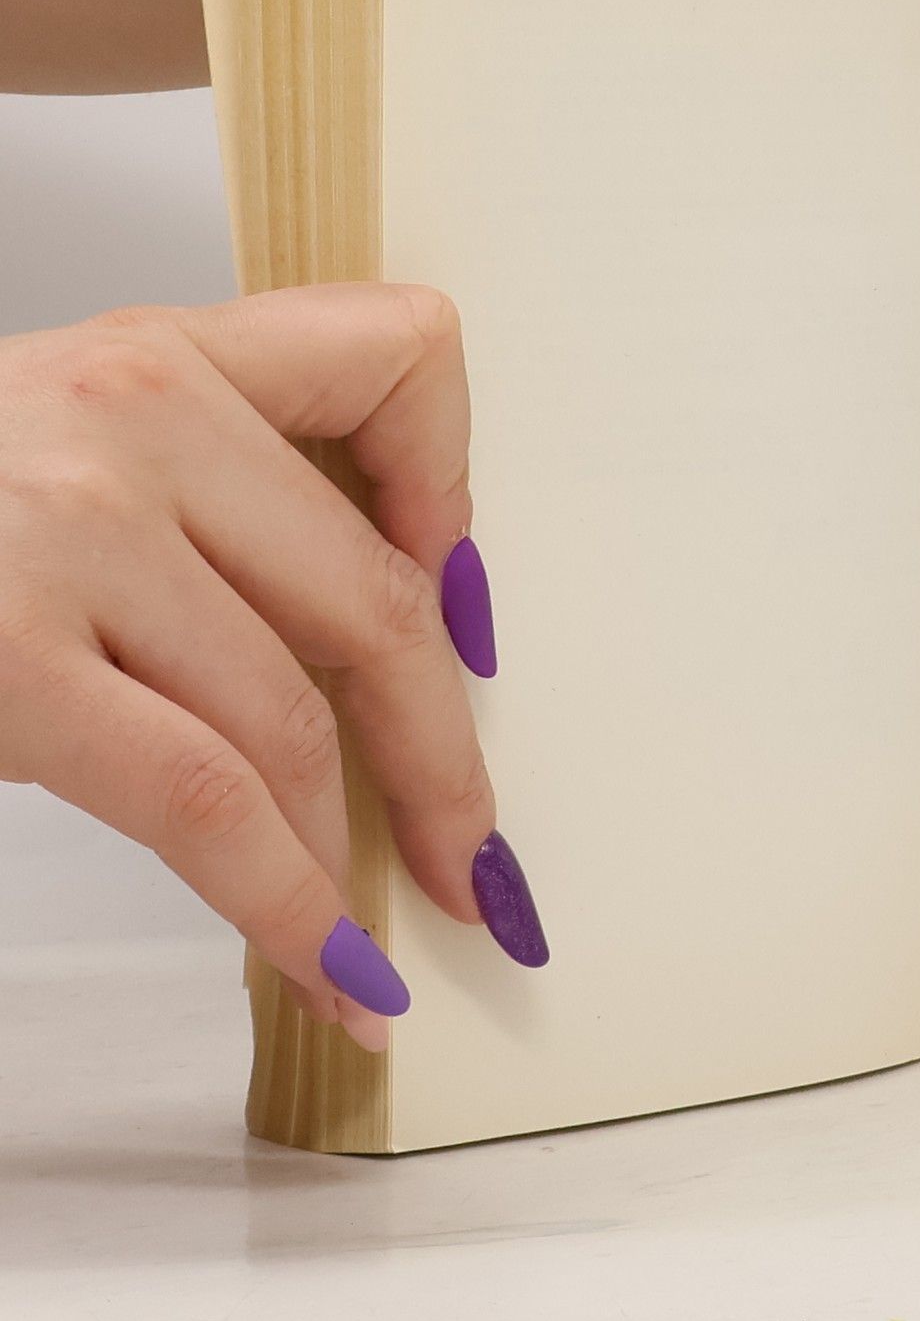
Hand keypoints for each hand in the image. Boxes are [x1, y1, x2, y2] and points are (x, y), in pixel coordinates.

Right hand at [0, 285, 531, 1051]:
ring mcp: (68, 532)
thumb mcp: (54, 452)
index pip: (399, 358)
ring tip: (386, 934)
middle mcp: (132, 415)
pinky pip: (204, 802)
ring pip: (295, 719)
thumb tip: (371, 650)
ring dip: (356, 853)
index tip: (466, 606)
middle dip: (442, 756)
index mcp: (160, 353)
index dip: (457, 493)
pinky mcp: (4, 658)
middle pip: (373, 599)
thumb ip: (201, 501)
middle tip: (472, 852)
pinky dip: (287, 904)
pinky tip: (330, 968)